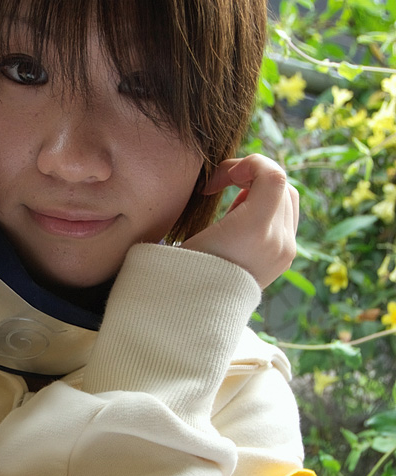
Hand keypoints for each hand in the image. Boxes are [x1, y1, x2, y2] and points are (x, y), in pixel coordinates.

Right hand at [181, 155, 298, 288]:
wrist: (198, 311)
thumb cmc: (187, 268)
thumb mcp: (199, 226)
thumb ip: (231, 196)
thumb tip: (244, 182)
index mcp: (257, 229)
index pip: (273, 174)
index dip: (246, 164)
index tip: (220, 179)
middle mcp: (279, 240)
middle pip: (281, 184)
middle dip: (252, 176)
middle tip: (222, 186)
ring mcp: (286, 250)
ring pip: (287, 199)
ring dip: (261, 192)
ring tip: (233, 207)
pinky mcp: (285, 258)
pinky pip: (285, 219)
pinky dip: (267, 210)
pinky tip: (242, 222)